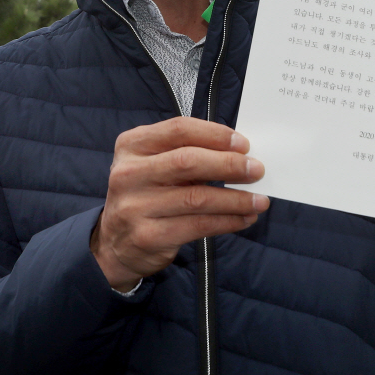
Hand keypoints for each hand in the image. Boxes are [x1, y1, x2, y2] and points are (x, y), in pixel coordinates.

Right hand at [90, 117, 268, 290]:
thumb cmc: (147, 193)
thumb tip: (240, 153)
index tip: (243, 143)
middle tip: (257, 170)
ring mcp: (136, 206)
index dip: (214, 134)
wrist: (115, 244)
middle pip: (188, 161)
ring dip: (235, 199)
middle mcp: (129, 173)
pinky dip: (227, 221)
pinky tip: (244, 218)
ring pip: (197, 197)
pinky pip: (198, 226)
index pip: (179, 130)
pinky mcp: (148, 236)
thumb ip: (187, 152)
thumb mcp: (155, 164)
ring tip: (259, 200)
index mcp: (132, 145)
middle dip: (229, 165)